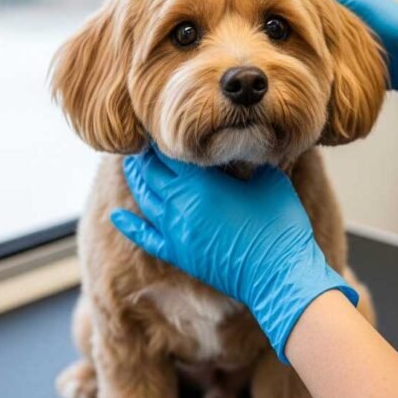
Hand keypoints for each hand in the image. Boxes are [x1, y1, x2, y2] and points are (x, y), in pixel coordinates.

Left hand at [110, 147, 357, 361]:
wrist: (278, 275)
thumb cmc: (280, 224)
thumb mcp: (269, 179)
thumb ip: (248, 160)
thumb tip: (241, 144)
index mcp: (200, 183)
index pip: (170, 151)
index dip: (165, 135)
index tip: (164, 122)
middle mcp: (180, 205)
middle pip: (150, 172)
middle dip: (146, 155)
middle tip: (146, 142)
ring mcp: (176, 232)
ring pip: (145, 199)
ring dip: (138, 180)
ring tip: (135, 165)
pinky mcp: (179, 254)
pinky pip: (145, 237)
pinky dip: (129, 225)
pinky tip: (117, 216)